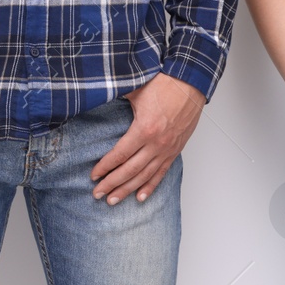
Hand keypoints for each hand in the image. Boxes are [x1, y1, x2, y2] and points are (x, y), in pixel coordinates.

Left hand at [91, 73, 205, 205]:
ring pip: (145, 176)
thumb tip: (96, 96)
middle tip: (98, 194)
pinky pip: (161, 173)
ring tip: (114, 200)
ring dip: (128, 190)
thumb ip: (116, 97)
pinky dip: (150, 186)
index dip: (105, 167)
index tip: (94, 176)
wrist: (190, 84)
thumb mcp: (135, 89)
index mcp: (144, 129)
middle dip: (112, 184)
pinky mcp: (175, 150)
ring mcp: (167, 149)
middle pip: (130, 170)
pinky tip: (140, 196)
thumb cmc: (164, 84)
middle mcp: (156, 144)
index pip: (120, 155)